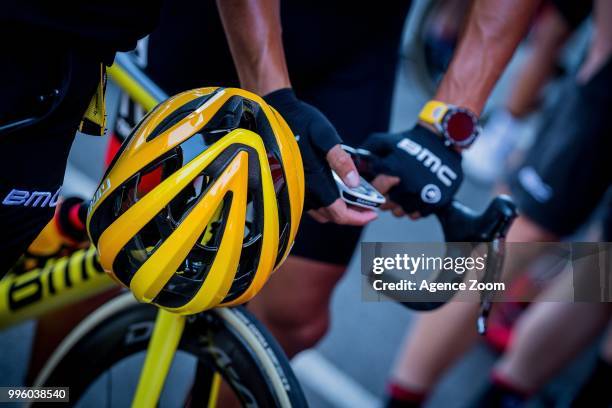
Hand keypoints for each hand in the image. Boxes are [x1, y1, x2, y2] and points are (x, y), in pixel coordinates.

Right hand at [264, 88, 376, 225]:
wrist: (274, 114)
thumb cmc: (300, 121)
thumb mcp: (324, 135)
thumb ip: (340, 159)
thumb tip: (354, 183)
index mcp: (314, 180)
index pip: (339, 212)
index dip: (358, 217)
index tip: (372, 214)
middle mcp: (303, 191)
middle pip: (331, 216)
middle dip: (351, 215)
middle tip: (367, 207)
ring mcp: (294, 191)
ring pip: (320, 213)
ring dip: (337, 212)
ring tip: (354, 202)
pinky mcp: (289, 186)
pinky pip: (310, 206)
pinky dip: (325, 206)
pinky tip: (334, 193)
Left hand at [361, 124, 462, 216]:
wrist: (443, 140)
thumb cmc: (412, 140)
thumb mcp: (385, 140)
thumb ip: (366, 151)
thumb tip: (354, 165)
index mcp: (393, 170)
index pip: (374, 190)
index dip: (374, 188)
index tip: (378, 184)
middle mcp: (406, 185)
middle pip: (386, 204)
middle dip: (385, 197)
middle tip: (390, 189)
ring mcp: (422, 195)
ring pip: (400, 212)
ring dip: (398, 205)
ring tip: (402, 193)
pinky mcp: (435, 201)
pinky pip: (417, 214)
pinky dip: (414, 208)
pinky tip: (415, 196)